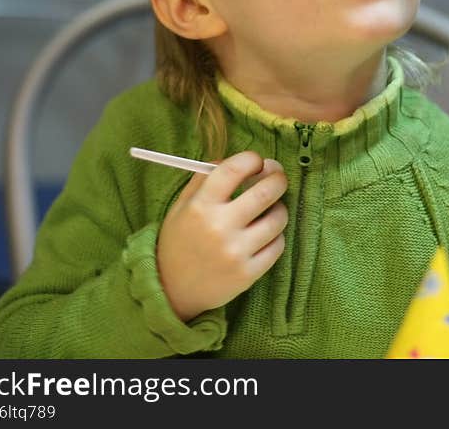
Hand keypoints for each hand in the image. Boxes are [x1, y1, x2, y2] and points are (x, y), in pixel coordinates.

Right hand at [156, 151, 287, 321]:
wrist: (169, 289)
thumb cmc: (180, 239)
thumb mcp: (182, 204)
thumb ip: (206, 178)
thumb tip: (240, 159)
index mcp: (200, 206)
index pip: (235, 169)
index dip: (252, 159)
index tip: (257, 161)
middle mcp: (219, 227)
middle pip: (266, 191)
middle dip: (277, 177)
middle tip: (276, 176)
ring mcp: (235, 252)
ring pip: (278, 218)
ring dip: (279, 208)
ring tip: (269, 208)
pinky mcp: (248, 274)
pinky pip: (278, 245)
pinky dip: (275, 236)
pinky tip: (264, 234)